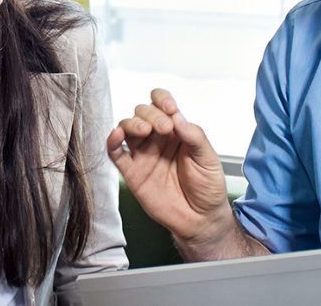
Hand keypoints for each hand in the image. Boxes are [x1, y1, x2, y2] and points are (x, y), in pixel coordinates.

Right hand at [106, 88, 233, 244]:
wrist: (201, 220)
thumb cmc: (207, 188)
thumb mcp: (208, 158)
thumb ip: (194, 136)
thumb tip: (177, 116)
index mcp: (177, 132)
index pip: (163, 105)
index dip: (163, 101)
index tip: (171, 108)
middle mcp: (157, 140)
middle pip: (143, 114)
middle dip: (151, 115)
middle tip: (165, 128)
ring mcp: (143, 155)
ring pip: (127, 128)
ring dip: (132, 123)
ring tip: (145, 131)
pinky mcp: (132, 172)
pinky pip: (115, 153)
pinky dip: (111, 142)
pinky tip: (116, 135)